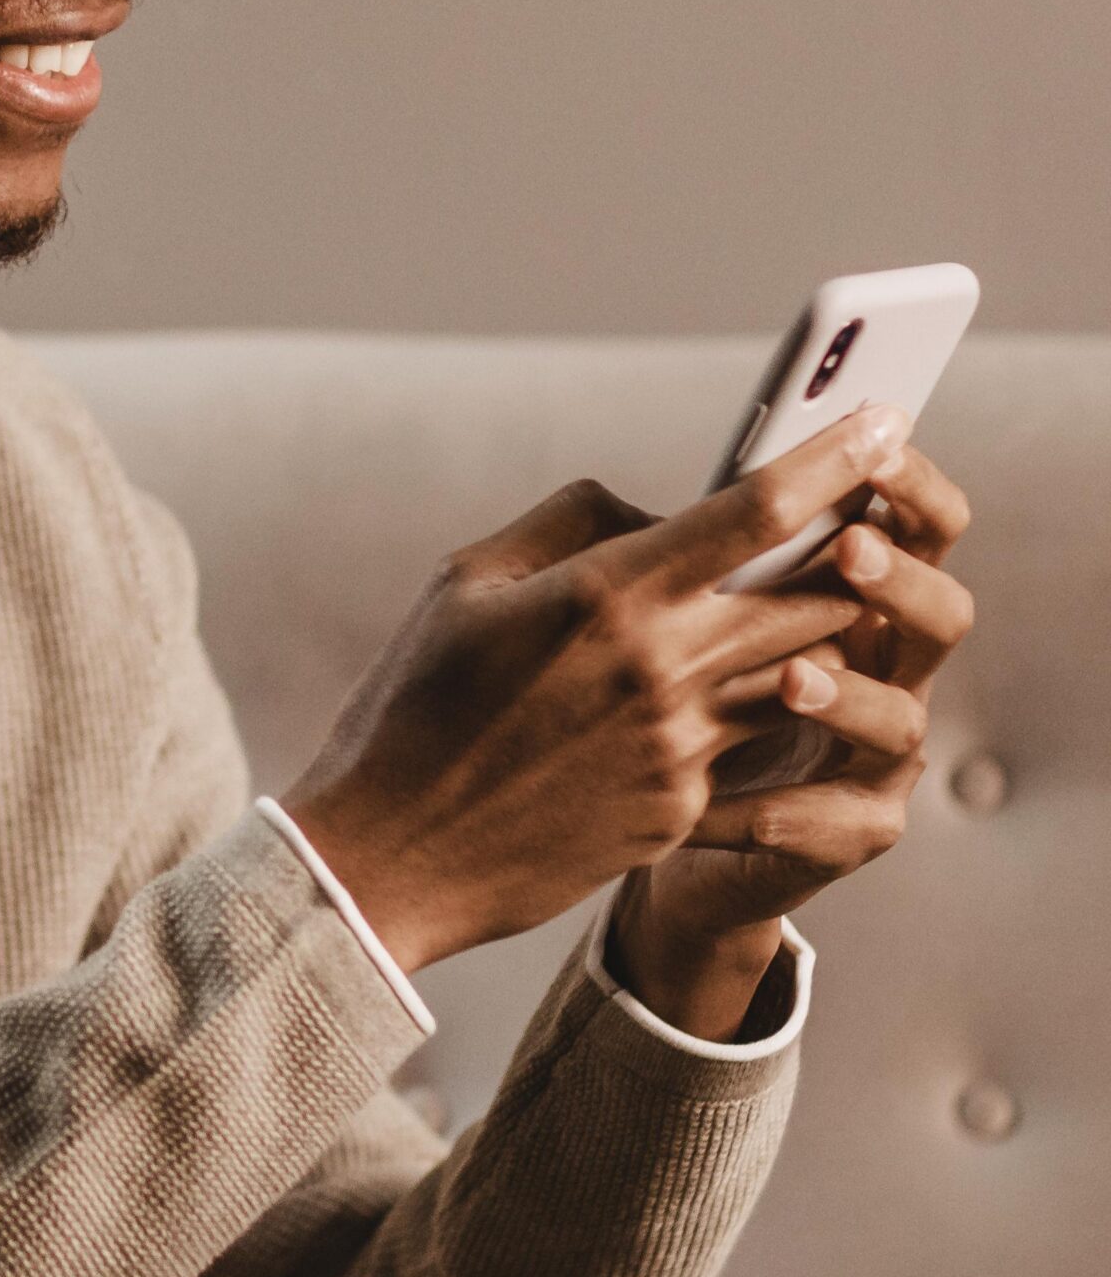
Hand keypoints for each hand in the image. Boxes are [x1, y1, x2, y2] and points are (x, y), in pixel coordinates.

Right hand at [283, 405, 910, 974]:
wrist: (393, 856)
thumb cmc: (412, 706)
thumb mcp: (464, 584)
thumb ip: (570, 524)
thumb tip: (656, 512)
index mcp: (604, 597)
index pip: (757, 512)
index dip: (834, 459)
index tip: (882, 420)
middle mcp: (661, 671)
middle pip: (817, 592)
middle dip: (853, 551)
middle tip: (864, 520)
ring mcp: (682, 748)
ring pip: (803, 669)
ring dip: (815, 632)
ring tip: (798, 604)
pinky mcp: (683, 810)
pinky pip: (748, 740)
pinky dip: (751, 704)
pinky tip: (712, 698)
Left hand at [610, 443, 972, 1036]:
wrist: (631, 821)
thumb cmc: (637, 693)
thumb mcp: (634, 610)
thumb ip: (656, 549)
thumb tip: (656, 514)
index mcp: (840, 595)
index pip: (906, 527)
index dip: (903, 484)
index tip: (876, 438)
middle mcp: (874, 667)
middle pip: (936, 612)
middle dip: (897, 579)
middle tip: (847, 550)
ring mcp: (870, 754)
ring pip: (902, 720)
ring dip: (850, 696)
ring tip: (791, 680)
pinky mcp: (843, 831)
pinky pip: (839, 823)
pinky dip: (784, 811)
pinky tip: (714, 806)